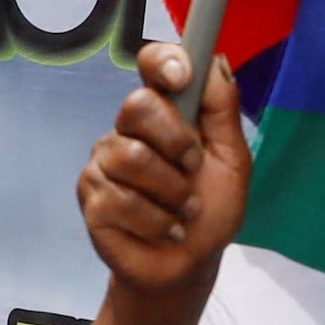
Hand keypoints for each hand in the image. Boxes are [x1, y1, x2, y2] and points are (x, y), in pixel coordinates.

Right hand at [78, 42, 247, 301]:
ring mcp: (105, 163)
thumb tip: (217, 60)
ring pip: (132, 158)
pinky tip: (166, 229)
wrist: (190, 265)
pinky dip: (156, 221)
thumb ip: (223, 110)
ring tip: (185, 211)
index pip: (152, 64)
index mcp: (165, 111)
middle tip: (193, 169)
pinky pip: (121, 200)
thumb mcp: (232, 160)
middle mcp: (129, 129)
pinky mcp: (92, 199)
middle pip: (138, 106)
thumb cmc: (212, 208)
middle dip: (176, 142)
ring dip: (172, 193)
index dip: (162, 61)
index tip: (180, 77)